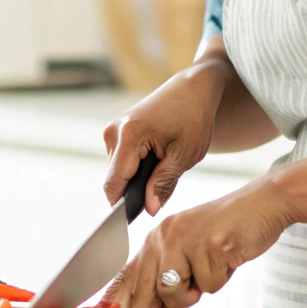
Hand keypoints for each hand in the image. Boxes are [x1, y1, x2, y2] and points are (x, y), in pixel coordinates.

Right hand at [102, 56, 230, 215]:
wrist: (192, 88)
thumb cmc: (193, 117)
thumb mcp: (184, 155)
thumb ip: (164, 183)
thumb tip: (149, 209)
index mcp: (129, 135)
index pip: (114, 184)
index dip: (122, 207)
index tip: (137, 219)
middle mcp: (114, 132)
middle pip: (115, 180)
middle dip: (135, 191)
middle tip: (165, 186)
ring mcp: (113, 130)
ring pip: (118, 172)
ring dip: (137, 178)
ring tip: (164, 165)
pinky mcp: (117, 131)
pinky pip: (121, 161)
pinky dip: (137, 167)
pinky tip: (157, 158)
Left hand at [102, 178, 293, 307]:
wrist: (260, 206)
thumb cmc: (224, 233)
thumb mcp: (188, 252)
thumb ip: (165, 278)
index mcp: (155, 238)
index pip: (127, 276)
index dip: (117, 302)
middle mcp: (164, 236)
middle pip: (147, 294)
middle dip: (167, 306)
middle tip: (190, 292)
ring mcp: (186, 240)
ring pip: (175, 294)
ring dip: (197, 292)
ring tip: (212, 267)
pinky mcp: (211, 245)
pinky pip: (209, 286)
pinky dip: (221, 279)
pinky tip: (227, 258)